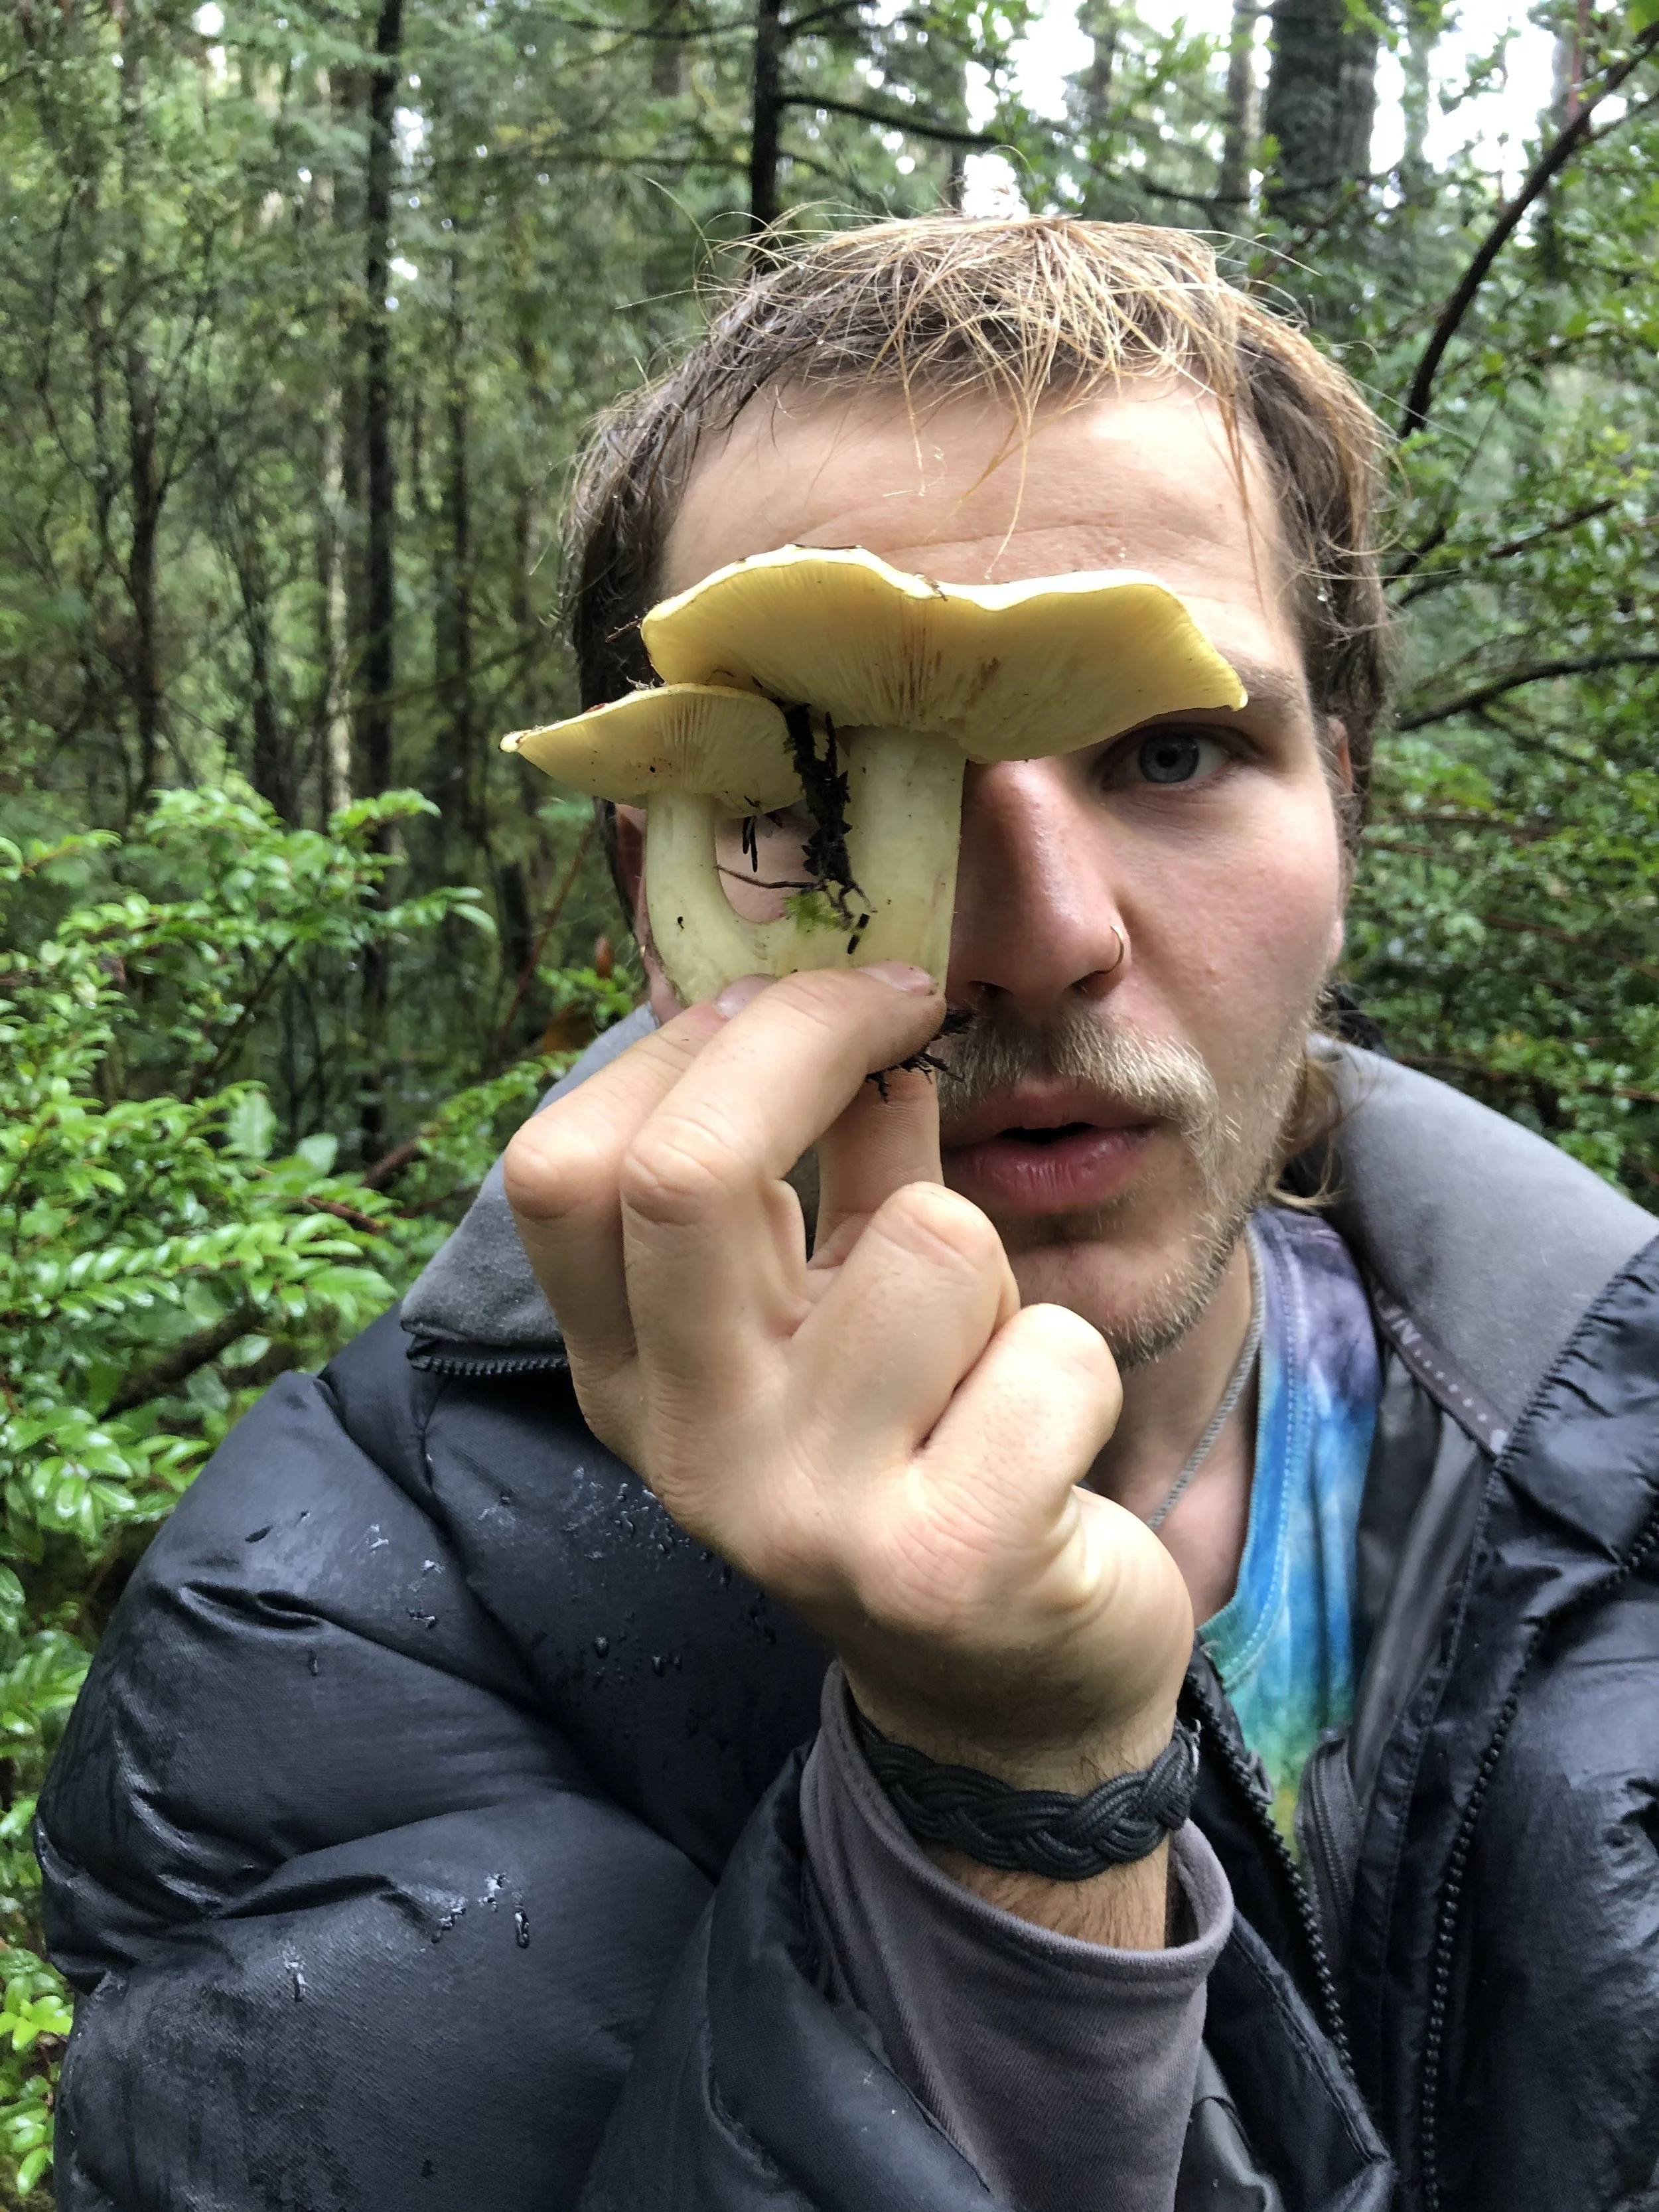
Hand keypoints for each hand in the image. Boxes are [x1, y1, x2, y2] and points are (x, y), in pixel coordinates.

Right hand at [503, 966, 1193, 1798]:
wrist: (1007, 1686)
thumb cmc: (922, 1444)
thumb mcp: (837, 1302)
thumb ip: (824, 1157)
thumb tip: (837, 978)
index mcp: (631, 1375)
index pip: (565, 1170)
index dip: (680, 1045)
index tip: (789, 987)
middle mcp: (687, 1446)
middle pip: (689, 1175)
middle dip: (817, 1037)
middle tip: (907, 999)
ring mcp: (803, 1515)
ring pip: (930, 1237)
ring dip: (991, 1260)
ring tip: (982, 1349)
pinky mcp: (942, 1563)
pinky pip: (1048, 1350)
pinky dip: (1072, 1365)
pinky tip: (1039, 1444)